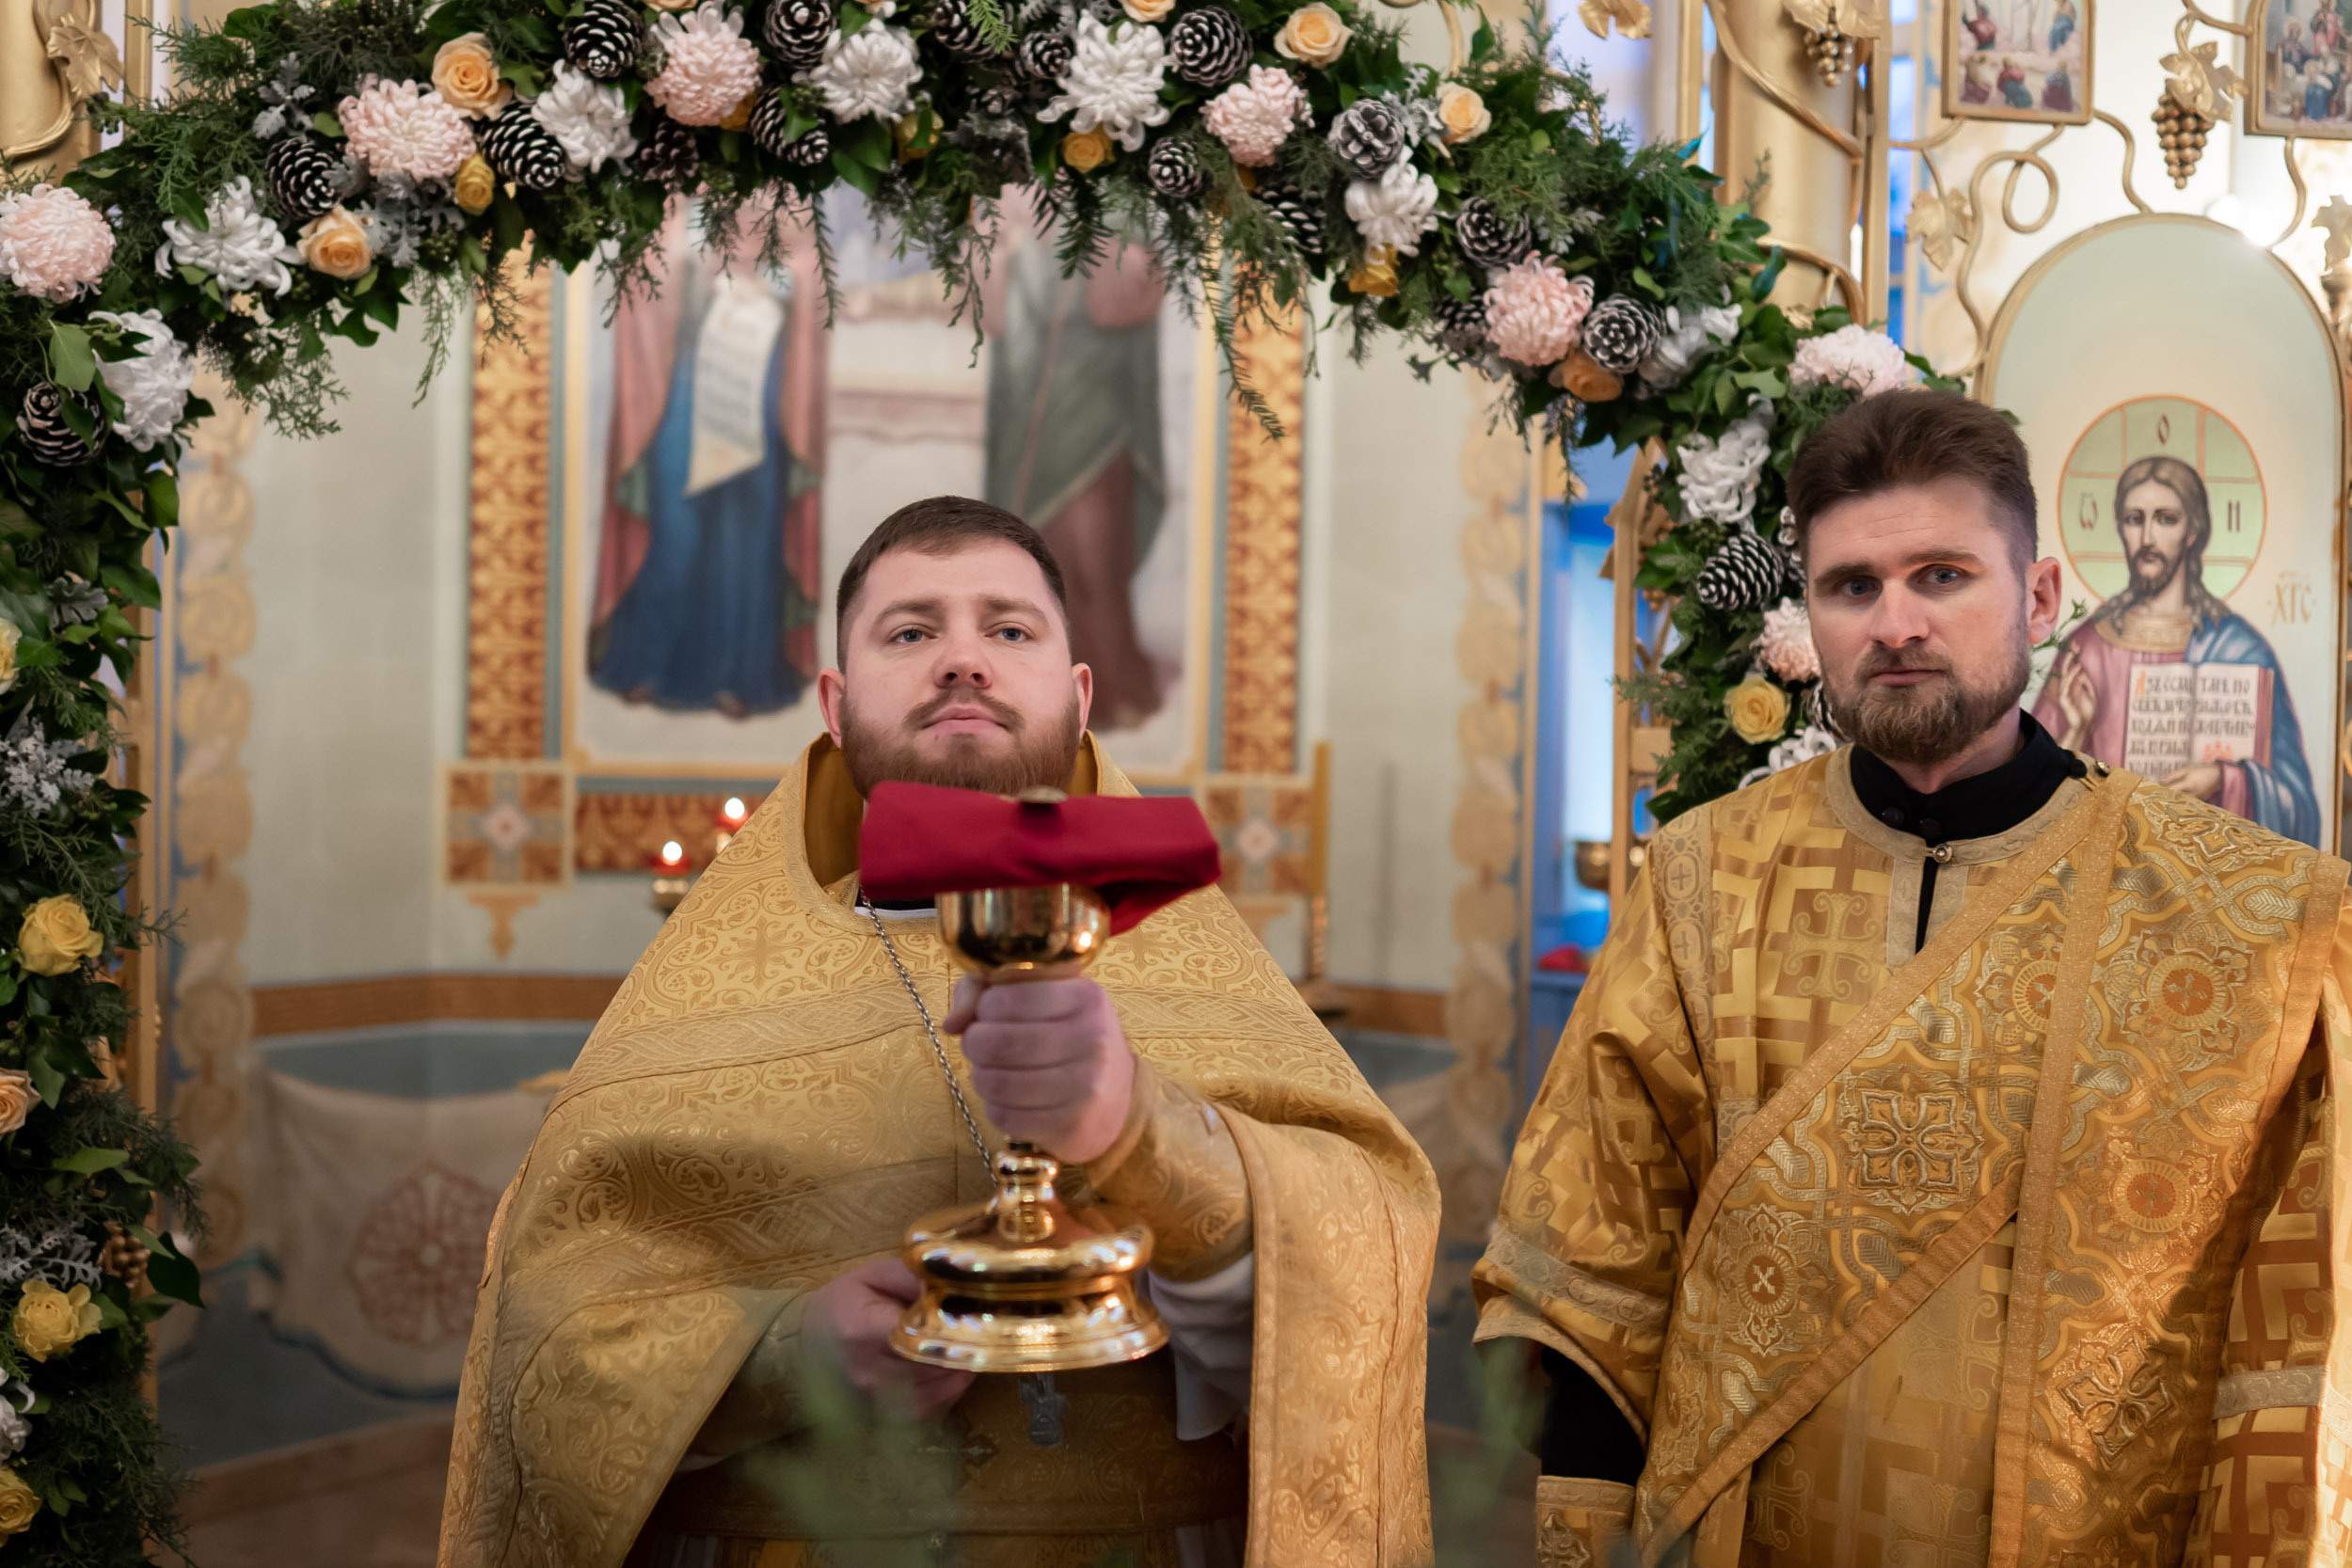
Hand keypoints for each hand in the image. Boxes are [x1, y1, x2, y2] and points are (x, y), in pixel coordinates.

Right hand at [801, 1256, 973, 1418]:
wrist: (805, 1347)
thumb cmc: (842, 1305)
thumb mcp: (872, 1276)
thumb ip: (913, 1276)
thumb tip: (953, 1284)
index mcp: (863, 1332)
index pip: (921, 1333)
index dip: (955, 1322)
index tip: (975, 1310)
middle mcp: (872, 1374)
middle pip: (939, 1361)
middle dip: (967, 1341)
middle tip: (982, 1323)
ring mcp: (881, 1404)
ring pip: (945, 1386)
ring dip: (965, 1364)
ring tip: (971, 1342)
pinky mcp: (891, 1421)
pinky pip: (939, 1405)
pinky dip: (953, 1385)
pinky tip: (953, 1366)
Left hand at [943, 975, 1136, 1162]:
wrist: (1117, 1097)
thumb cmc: (1067, 1036)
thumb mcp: (1039, 998)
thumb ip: (986, 990)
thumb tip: (954, 1023)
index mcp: (1084, 997)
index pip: (1004, 999)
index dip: (983, 1009)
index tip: (990, 1015)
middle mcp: (1092, 1039)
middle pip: (995, 1043)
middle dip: (975, 1045)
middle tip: (982, 1047)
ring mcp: (1086, 1087)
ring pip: (996, 1083)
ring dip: (982, 1079)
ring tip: (994, 1073)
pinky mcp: (1073, 1127)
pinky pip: (1005, 1118)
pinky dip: (997, 1109)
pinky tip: (1012, 1101)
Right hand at [2050, 648, 2097, 749]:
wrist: (2085, 725)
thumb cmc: (2087, 710)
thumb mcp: (2091, 693)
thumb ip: (2086, 683)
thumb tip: (2081, 673)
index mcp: (2073, 684)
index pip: (2072, 667)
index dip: (2074, 657)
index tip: (2078, 645)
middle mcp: (2067, 687)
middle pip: (2066, 668)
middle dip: (2070, 656)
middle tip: (2074, 645)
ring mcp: (2065, 692)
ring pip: (2065, 675)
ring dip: (2070, 664)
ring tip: (2075, 655)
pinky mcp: (2064, 699)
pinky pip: (2067, 686)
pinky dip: (2071, 677)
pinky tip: (2077, 669)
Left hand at [2158, 761, 2225, 800]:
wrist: (2220, 775)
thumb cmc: (2201, 770)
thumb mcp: (2186, 770)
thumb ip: (2172, 776)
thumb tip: (2159, 781)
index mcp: (2188, 784)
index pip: (2171, 790)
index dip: (2161, 792)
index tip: (2151, 793)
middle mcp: (2192, 793)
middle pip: (2174, 799)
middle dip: (2164, 799)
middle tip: (2153, 800)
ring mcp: (2196, 798)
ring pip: (2180, 802)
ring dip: (2171, 802)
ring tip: (2161, 801)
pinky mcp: (2199, 801)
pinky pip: (2187, 802)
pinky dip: (2179, 802)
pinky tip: (2172, 801)